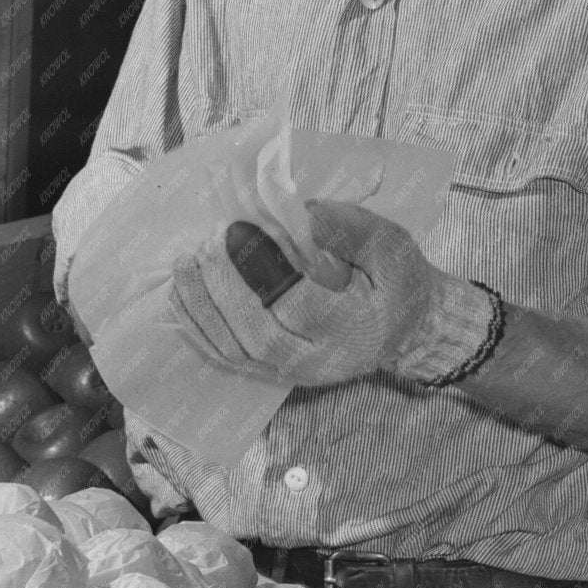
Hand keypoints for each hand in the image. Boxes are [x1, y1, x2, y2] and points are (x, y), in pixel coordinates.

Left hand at [169, 199, 435, 385]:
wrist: (406, 328)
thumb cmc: (398, 280)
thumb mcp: (390, 246)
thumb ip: (348, 230)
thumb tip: (300, 214)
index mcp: (356, 328)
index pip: (300, 306)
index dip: (263, 268)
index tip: (237, 228)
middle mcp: (322, 361)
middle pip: (260, 335)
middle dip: (224, 289)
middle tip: (206, 244)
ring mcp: (294, 373)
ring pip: (237, 351)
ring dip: (203, 308)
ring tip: (184, 264)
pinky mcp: (275, 372)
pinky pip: (228, 357)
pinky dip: (199, 328)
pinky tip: (180, 295)